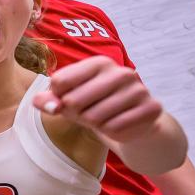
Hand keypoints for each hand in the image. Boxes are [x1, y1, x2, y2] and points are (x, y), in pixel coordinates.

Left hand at [34, 56, 162, 139]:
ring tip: (102, 118)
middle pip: (74, 100)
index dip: (58, 98)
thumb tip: (45, 104)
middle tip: (85, 113)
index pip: (60, 81)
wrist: (133, 120)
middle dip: (74, 113)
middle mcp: (121, 72)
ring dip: (92, 124)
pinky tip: (117, 124)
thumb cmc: (94, 105)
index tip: (68, 99)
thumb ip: (50, 99)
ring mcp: (138, 89)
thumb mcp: (69, 100)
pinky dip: (110, 132)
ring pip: (94, 117)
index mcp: (99, 62)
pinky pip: (114, 128)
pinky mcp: (150, 108)